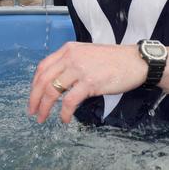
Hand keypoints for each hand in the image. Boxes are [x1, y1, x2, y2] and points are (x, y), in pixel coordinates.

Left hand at [27, 42, 146, 123]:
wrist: (135, 61)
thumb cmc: (114, 60)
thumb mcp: (87, 54)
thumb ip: (71, 63)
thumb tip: (58, 82)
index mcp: (68, 50)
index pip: (43, 67)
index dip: (35, 84)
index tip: (33, 96)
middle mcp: (71, 57)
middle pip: (43, 79)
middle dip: (34, 98)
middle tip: (32, 111)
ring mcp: (79, 69)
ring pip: (52, 90)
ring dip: (45, 107)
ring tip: (43, 118)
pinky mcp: (90, 82)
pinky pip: (70, 100)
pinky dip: (64, 112)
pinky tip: (65, 119)